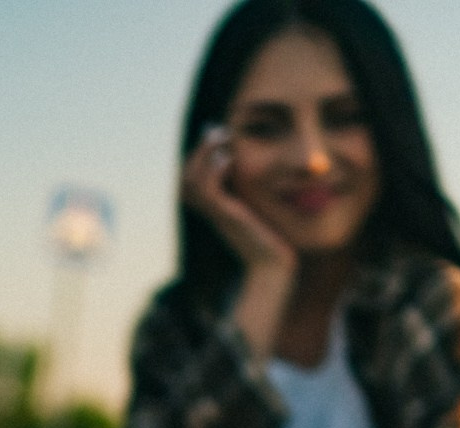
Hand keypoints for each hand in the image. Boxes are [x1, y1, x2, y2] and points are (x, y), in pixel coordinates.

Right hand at [180, 126, 295, 281]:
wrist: (274, 265)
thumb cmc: (273, 238)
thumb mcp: (261, 206)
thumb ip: (254, 189)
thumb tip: (255, 166)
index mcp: (215, 208)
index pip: (191, 176)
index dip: (199, 153)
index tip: (218, 132)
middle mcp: (210, 211)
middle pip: (185, 177)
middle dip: (199, 149)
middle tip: (219, 130)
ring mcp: (216, 214)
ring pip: (190, 181)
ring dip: (203, 154)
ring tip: (222, 138)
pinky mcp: (226, 217)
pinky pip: (207, 190)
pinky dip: (213, 169)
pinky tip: (228, 158)